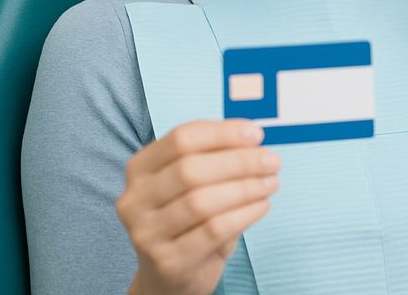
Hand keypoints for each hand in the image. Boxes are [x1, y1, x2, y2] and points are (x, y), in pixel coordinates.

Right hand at [117, 119, 280, 294]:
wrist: (172, 274)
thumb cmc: (190, 219)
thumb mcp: (196, 182)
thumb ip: (215, 156)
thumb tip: (252, 136)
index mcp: (140, 169)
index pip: (181, 139)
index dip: (222, 133)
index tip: (257, 134)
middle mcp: (134, 200)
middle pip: (190, 170)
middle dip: (239, 162)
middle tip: (272, 161)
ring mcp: (146, 233)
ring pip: (201, 202)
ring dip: (246, 188)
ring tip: (272, 183)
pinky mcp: (168, 261)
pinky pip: (213, 231)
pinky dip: (245, 214)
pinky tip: (262, 206)